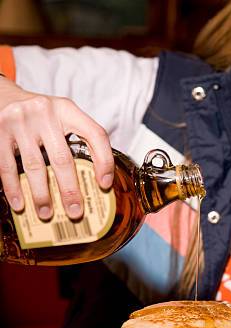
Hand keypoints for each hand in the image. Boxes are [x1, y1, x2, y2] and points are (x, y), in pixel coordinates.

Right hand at [0, 77, 113, 219]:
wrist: (2, 95)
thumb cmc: (38, 115)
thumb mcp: (60, 117)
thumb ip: (76, 138)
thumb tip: (94, 180)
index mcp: (67, 110)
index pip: (95, 134)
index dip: (104, 161)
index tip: (105, 184)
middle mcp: (45, 112)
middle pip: (62, 158)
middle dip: (70, 190)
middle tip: (75, 212)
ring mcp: (20, 121)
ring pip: (35, 166)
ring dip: (41, 195)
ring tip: (46, 213)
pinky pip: (7, 166)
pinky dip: (14, 188)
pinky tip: (20, 203)